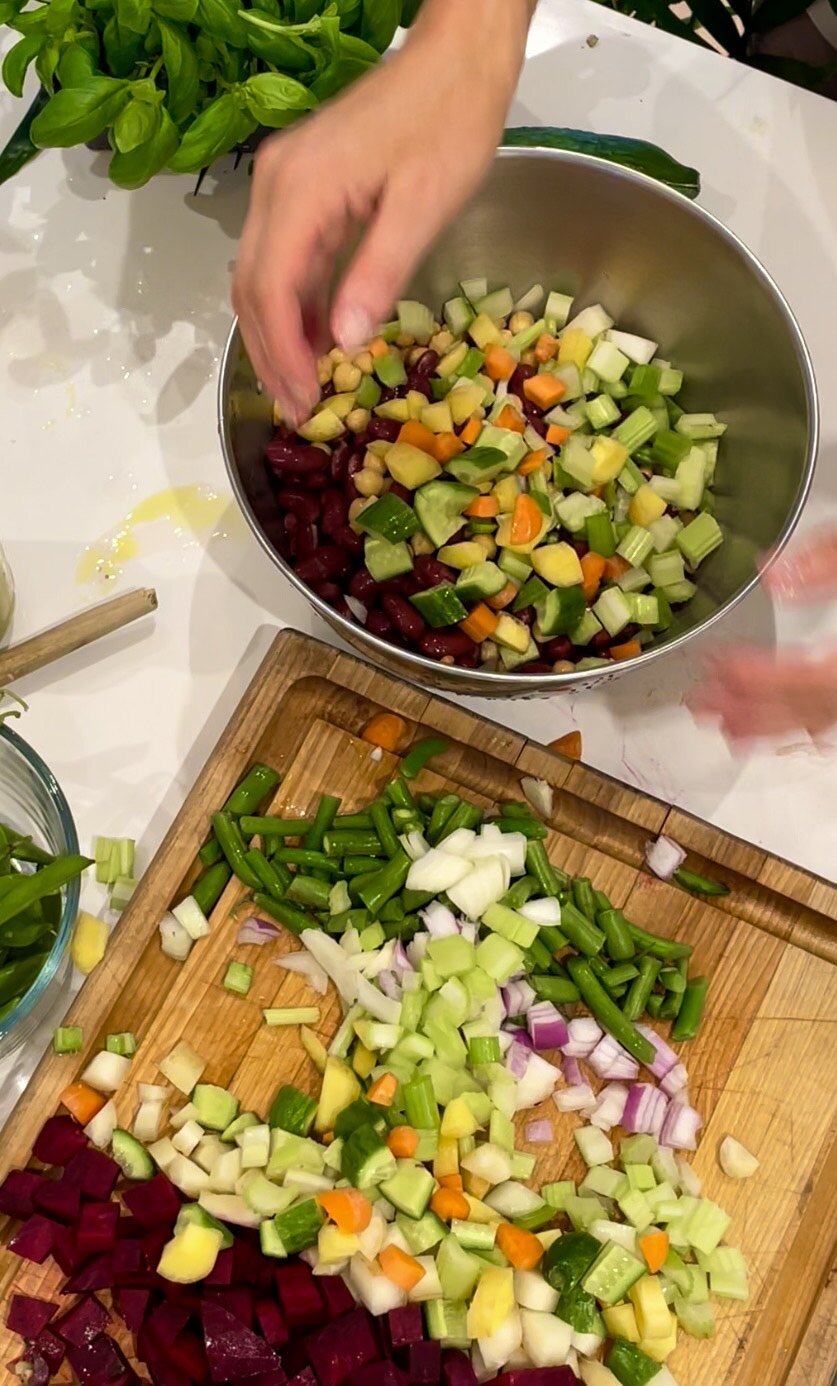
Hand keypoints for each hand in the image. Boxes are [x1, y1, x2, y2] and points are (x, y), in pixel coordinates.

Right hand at [232, 0, 533, 424]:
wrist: (456, 57)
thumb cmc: (449, 121)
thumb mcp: (422, 206)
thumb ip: (378, 273)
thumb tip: (343, 340)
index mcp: (302, 190)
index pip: (270, 289)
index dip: (283, 354)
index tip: (305, 400)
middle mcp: (277, 185)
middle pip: (252, 287)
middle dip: (271, 355)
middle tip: (299, 408)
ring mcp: (285, 183)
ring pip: (260, 275)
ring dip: (278, 334)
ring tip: (306, 386)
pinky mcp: (302, 186)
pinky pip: (283, 257)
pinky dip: (295, 304)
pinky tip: (319, 338)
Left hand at [691, 526, 836, 740]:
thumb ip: (831, 557)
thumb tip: (773, 575)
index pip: (815, 673)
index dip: (760, 676)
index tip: (716, 667)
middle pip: (819, 707)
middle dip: (756, 709)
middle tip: (703, 707)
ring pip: (832, 718)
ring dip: (779, 722)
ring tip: (729, 726)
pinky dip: (813, 719)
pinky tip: (790, 722)